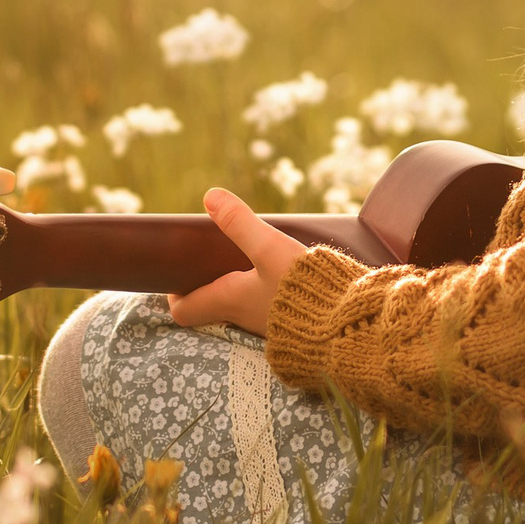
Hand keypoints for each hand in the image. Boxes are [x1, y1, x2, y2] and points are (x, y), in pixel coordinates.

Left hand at [164, 187, 305, 338]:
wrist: (348, 323)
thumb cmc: (305, 288)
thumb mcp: (270, 248)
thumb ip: (240, 223)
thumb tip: (209, 197)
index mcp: (230, 302)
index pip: (184, 311)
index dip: (175, 295)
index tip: (178, 275)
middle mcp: (245, 319)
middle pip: (213, 307)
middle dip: (208, 285)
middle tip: (213, 260)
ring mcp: (269, 326)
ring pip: (241, 308)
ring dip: (239, 288)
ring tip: (247, 261)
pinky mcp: (293, 326)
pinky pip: (269, 311)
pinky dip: (266, 294)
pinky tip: (282, 274)